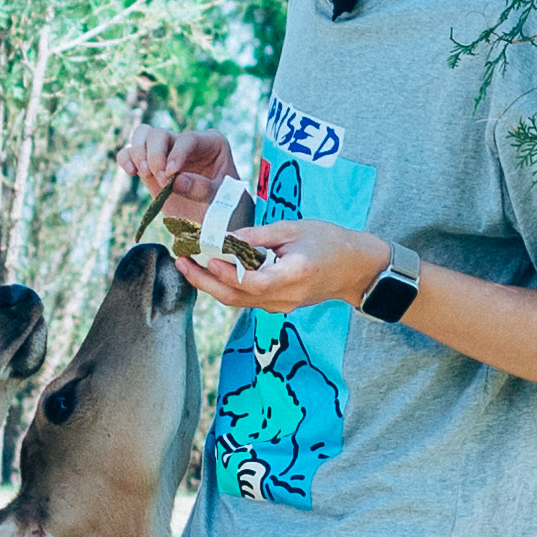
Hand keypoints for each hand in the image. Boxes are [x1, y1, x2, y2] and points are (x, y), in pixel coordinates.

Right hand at [115, 123, 237, 215]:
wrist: (211, 218)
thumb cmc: (222, 205)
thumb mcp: (220, 198)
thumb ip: (201, 189)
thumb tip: (175, 181)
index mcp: (211, 143)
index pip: (188, 139)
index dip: (176, 154)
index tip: (170, 175)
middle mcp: (185, 142)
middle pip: (160, 133)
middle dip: (155, 156)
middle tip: (162, 181)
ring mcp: (166, 152)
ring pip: (143, 135)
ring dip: (138, 153)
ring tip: (144, 174)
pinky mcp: (150, 165)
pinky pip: (129, 152)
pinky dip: (125, 158)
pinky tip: (131, 172)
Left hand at [180, 219, 389, 315]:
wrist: (355, 268)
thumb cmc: (329, 241)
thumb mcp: (295, 228)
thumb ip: (258, 234)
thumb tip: (224, 237)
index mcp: (295, 275)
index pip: (253, 282)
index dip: (227, 273)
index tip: (206, 257)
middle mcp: (286, 297)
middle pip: (237, 298)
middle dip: (204, 281)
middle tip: (181, 262)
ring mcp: (281, 306)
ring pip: (238, 302)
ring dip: (210, 285)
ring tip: (188, 264)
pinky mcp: (278, 307)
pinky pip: (246, 300)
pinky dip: (226, 286)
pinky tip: (212, 271)